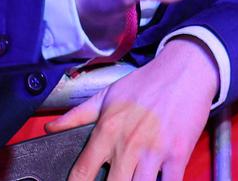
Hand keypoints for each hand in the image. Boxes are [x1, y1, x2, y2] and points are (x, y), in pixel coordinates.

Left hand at [47, 39, 218, 180]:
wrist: (186, 68)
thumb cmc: (148, 82)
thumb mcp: (108, 94)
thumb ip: (77, 115)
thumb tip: (51, 128)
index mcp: (108, 130)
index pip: (82, 171)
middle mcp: (129, 143)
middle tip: (112, 180)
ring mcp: (155, 150)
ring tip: (132, 180)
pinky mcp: (179, 154)